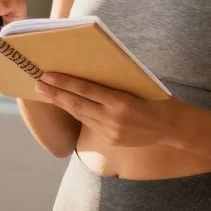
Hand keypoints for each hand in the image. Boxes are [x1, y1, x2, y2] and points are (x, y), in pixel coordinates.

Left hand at [34, 72, 178, 146]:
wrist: (172, 127)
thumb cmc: (156, 98)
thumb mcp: (137, 84)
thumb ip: (114, 82)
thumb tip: (88, 70)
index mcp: (121, 102)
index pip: (86, 90)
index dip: (64, 82)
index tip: (48, 75)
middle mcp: (114, 119)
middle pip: (77, 104)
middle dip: (56, 93)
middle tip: (38, 83)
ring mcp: (111, 132)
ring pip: (80, 115)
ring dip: (62, 103)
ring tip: (46, 93)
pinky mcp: (111, 140)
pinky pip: (90, 124)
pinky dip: (76, 113)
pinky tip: (66, 105)